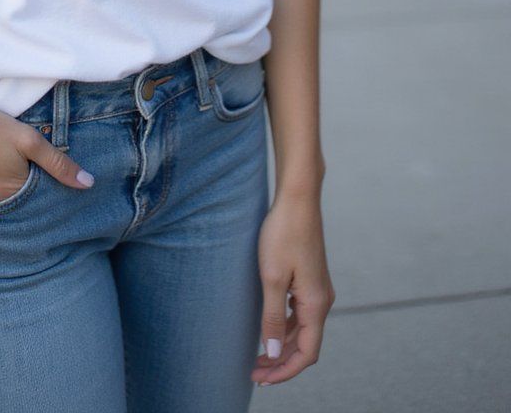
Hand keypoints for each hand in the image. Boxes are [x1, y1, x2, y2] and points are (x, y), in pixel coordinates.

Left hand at [251, 193, 335, 385]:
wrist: (297, 198)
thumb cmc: (283, 234)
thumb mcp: (272, 278)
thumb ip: (273, 318)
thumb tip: (275, 354)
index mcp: (316, 304)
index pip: (307, 353)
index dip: (285, 371)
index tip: (261, 379)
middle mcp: (322, 299)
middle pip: (306, 344)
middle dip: (282, 362)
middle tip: (255, 373)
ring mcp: (318, 288)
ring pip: (303, 329)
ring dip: (283, 345)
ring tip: (258, 356)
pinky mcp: (311, 278)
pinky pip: (301, 313)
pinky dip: (286, 326)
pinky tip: (269, 327)